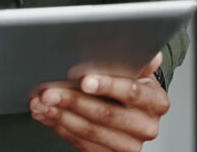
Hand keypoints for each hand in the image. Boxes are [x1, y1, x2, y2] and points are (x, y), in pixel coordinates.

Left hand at [29, 52, 169, 150]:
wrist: (136, 114)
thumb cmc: (134, 87)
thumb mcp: (140, 71)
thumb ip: (139, 61)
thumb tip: (150, 54)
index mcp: (156, 102)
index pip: (132, 92)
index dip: (107, 86)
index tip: (84, 81)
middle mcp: (146, 126)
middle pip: (106, 114)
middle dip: (74, 101)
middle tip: (50, 92)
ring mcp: (129, 145)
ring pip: (90, 131)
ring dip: (60, 116)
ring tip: (41, 103)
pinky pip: (82, 144)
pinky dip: (61, 128)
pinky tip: (47, 116)